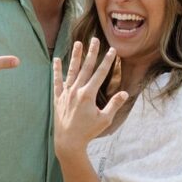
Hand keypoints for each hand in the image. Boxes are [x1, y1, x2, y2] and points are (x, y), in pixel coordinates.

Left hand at [53, 39, 127, 156]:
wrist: (68, 142)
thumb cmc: (88, 132)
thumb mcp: (104, 120)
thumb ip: (114, 104)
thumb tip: (125, 93)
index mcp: (88, 94)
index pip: (100, 73)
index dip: (107, 61)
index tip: (112, 50)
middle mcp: (76, 91)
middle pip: (86, 68)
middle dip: (91, 53)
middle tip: (95, 40)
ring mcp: (66, 93)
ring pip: (71, 71)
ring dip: (75, 56)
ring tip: (78, 43)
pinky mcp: (58, 98)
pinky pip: (57, 82)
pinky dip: (57, 70)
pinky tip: (56, 59)